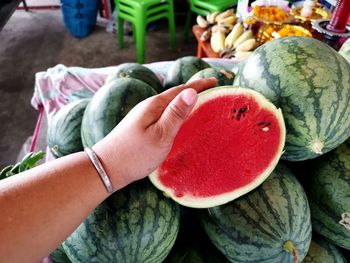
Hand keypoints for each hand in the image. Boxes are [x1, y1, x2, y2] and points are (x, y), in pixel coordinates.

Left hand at [93, 78, 216, 190]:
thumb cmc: (135, 153)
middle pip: (176, 95)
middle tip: (212, 91)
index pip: (182, 90)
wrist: (107, 168)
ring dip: (185, 102)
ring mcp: (144, 116)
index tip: (215, 81)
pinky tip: (180, 120)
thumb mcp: (160, 135)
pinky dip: (177, 113)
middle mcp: (149, 107)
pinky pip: (165, 114)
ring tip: (200, 104)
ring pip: (170, 105)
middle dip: (194, 92)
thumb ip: (176, 114)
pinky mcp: (142, 126)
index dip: (199, 85)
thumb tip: (192, 92)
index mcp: (155, 105)